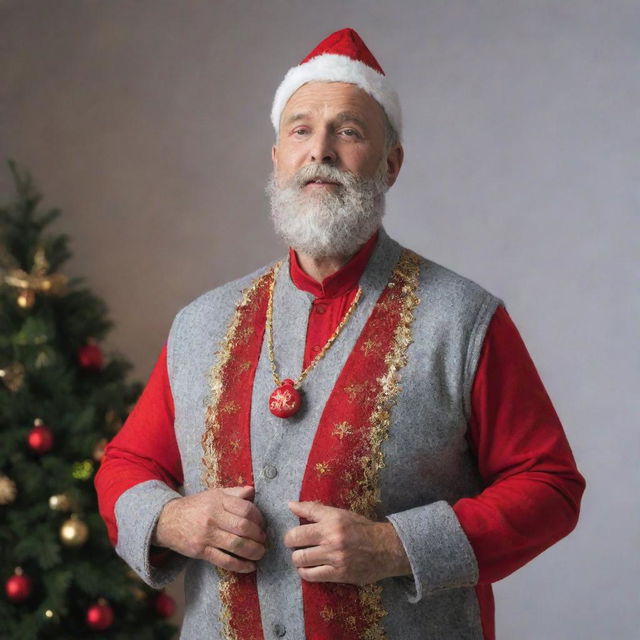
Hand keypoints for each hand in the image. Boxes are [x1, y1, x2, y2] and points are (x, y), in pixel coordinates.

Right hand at [152, 485, 266, 572]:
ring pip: (236, 545)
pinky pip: (224, 561)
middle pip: (243, 527)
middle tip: (264, 540)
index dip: (259, 518)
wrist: (167, 520)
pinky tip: (250, 566)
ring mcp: (206, 535)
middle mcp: (213, 517)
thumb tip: (253, 491)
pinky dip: (240, 565)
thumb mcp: (213, 494)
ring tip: (261, 553)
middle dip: (258, 536)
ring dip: (253, 551)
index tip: (263, 524)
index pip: (245, 509)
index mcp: (218, 500)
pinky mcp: (200, 552)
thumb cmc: (195, 506)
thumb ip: (234, 493)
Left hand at [284, 501, 411, 584]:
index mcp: (332, 519)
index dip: (291, 528)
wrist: (385, 548)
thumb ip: (314, 510)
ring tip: (302, 557)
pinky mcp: (338, 574)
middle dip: (291, 543)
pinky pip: (311, 575)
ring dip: (297, 559)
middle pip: (295, 540)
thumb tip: (290, 505)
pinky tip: (308, 568)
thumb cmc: (360, 528)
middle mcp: (332, 537)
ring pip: (300, 559)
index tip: (292, 534)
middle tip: (295, 545)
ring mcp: (335, 557)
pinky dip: (305, 572)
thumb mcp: (339, 513)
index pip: (303, 516)